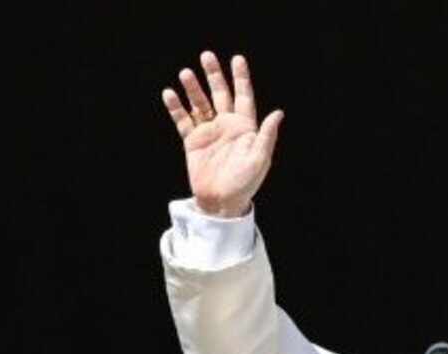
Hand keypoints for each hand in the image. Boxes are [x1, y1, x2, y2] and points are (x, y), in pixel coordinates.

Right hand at [162, 52, 283, 217]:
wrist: (222, 203)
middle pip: (220, 94)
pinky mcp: (193, 142)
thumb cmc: (245, 183)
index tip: (237, 59)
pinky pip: (183, 121)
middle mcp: (226, 126)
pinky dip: (176, 108)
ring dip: (193, 89)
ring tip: (185, 73)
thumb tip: (278, 113)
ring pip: (200, 104)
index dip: (241, 78)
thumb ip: (267, 135)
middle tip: (206, 56)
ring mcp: (209, 133)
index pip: (244, 96)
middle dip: (214, 75)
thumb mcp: (260, 159)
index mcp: (245, 127)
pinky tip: (169, 94)